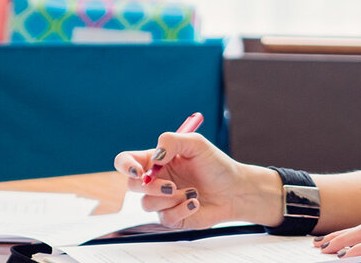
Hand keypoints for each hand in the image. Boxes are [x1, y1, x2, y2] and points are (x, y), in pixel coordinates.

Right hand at [113, 132, 280, 228]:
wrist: (235, 190)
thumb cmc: (216, 165)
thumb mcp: (196, 144)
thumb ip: (172, 141)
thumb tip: (155, 157)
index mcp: (155, 160)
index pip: (126, 161)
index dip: (125, 166)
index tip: (138, 171)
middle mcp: (155, 180)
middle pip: (131, 185)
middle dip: (151, 186)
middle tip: (171, 186)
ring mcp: (162, 201)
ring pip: (147, 204)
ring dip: (171, 198)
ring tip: (194, 192)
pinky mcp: (171, 217)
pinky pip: (165, 218)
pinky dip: (182, 210)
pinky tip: (195, 203)